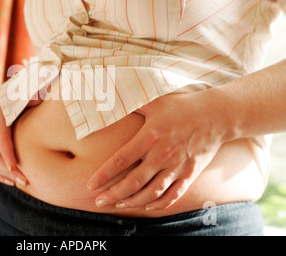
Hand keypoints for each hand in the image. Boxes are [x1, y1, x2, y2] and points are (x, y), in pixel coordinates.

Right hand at [0, 91, 41, 186]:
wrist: (25, 83)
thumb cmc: (34, 86)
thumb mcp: (35, 87)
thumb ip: (37, 95)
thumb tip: (40, 101)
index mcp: (0, 108)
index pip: (0, 133)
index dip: (6, 151)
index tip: (15, 166)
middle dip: (7, 168)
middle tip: (25, 181)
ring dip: (4, 173)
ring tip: (22, 183)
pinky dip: (0, 172)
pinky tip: (12, 181)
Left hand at [87, 89, 230, 210]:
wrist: (216, 115)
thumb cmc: (182, 106)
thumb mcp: (155, 101)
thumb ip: (133, 105)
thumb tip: (111, 102)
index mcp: (150, 137)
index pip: (121, 160)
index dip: (104, 175)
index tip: (90, 185)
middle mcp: (162, 155)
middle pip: (133, 182)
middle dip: (114, 194)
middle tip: (99, 202)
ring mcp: (177, 167)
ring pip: (152, 192)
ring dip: (133, 201)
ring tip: (118, 204)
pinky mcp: (190, 174)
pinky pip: (173, 195)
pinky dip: (159, 204)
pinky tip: (146, 206)